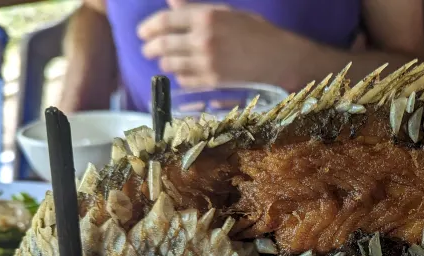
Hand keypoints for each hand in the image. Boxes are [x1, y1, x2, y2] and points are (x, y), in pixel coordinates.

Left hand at [138, 0, 304, 89]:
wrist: (280, 58)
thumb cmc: (257, 32)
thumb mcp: (227, 13)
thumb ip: (196, 9)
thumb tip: (171, 3)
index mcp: (206, 17)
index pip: (165, 20)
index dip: (149, 27)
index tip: (143, 32)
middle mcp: (203, 39)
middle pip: (164, 44)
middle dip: (151, 47)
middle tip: (147, 49)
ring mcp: (207, 62)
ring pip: (172, 64)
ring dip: (164, 63)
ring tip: (163, 61)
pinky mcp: (213, 81)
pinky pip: (186, 80)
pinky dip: (180, 77)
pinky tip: (181, 74)